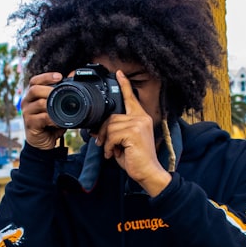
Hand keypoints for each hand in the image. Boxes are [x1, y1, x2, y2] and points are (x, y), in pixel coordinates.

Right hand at [21, 72, 65, 149]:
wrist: (42, 141)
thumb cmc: (49, 123)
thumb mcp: (55, 108)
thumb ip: (60, 98)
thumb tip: (74, 85)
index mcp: (32, 96)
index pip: (35, 81)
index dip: (46, 76)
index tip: (59, 76)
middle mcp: (27, 102)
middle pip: (34, 90)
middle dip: (49, 89)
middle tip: (61, 93)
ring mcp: (27, 113)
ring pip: (39, 103)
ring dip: (52, 105)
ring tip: (62, 108)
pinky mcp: (30, 124)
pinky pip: (41, 118)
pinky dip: (52, 118)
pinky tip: (58, 120)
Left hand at [95, 70, 170, 196]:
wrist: (148, 173)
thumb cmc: (136, 160)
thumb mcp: (123, 143)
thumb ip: (114, 132)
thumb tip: (96, 129)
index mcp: (141, 118)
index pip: (131, 98)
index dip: (124, 85)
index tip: (118, 73)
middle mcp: (142, 118)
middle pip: (112, 117)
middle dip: (103, 131)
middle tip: (102, 144)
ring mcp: (139, 124)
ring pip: (111, 126)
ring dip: (106, 141)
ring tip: (111, 151)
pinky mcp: (135, 132)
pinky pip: (113, 135)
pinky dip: (109, 146)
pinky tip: (113, 154)